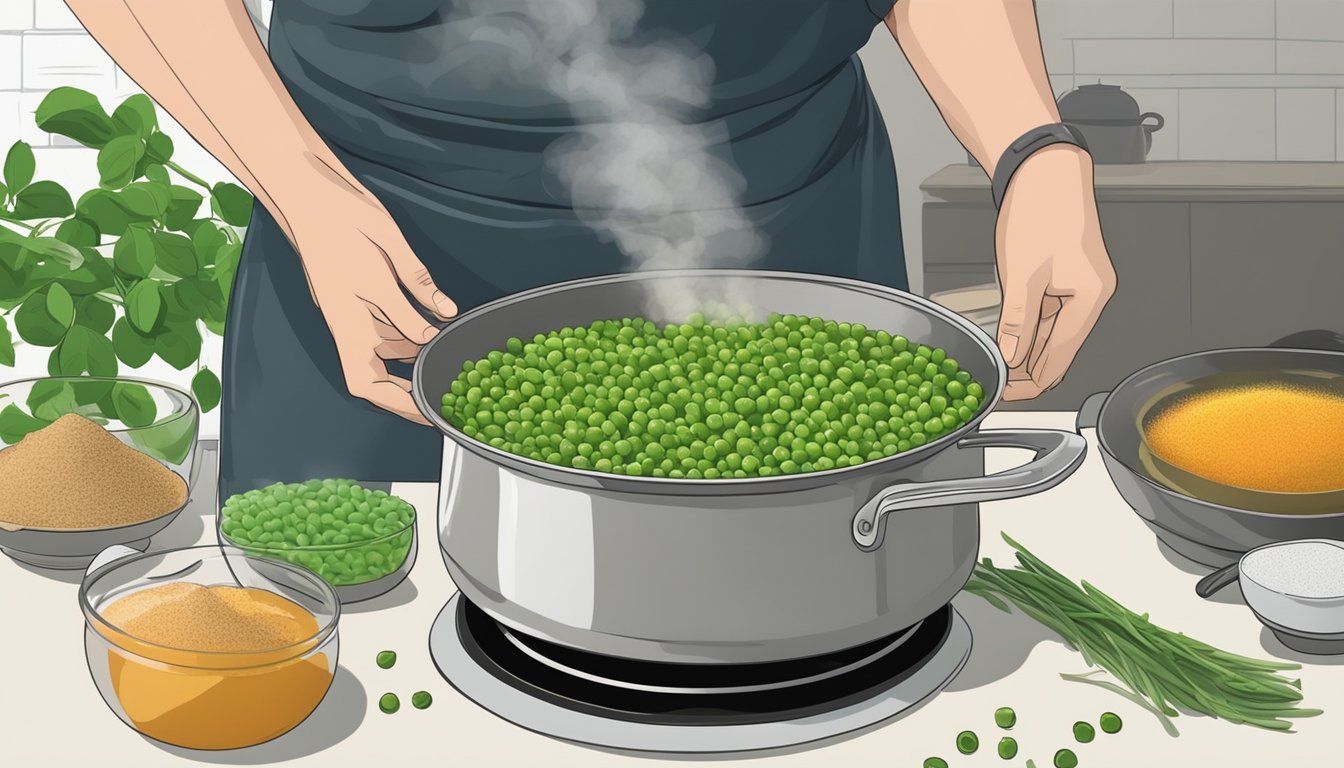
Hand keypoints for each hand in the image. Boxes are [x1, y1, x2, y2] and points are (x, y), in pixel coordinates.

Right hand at [285, 178, 457, 423]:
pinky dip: (411, 332)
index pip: (367, 381)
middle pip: (376, 372)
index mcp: (347, 322)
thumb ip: (414, 292)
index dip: (395, 402)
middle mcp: (349, 322)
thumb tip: (440, 318)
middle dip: (408, 390)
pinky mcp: (360, 294)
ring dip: (413, 359)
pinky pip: (386, 324)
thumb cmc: (341, 220)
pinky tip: (435, 329)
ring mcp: (354, 309)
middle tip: (442, 399)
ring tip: (447, 366)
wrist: (311, 192)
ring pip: (385, 348)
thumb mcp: (386, 256)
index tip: (424, 412)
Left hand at [994, 145, 1115, 400]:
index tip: (1007, 394)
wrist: (1044, 170)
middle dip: (1029, 370)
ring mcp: (1083, 287)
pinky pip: (1051, 315)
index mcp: (1091, 298)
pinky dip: (1031, 329)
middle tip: (999, 386)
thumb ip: (1017, 324)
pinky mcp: (1069, 277)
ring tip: (1001, 368)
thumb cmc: (1040, 210)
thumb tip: (1010, 359)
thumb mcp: (1021, 276)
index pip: (1060, 358)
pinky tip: (1011, 341)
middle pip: (1060, 350)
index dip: (1031, 382)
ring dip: (1028, 351)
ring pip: (1054, 333)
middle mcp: (1093, 296)